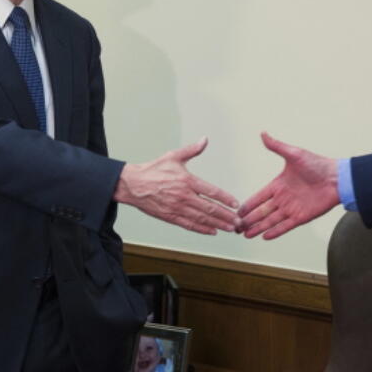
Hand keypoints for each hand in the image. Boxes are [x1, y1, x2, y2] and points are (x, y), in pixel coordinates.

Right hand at [114, 138, 238, 234]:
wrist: (132, 185)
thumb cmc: (153, 170)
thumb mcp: (173, 156)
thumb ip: (192, 150)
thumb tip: (205, 140)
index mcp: (187, 181)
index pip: (212, 191)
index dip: (226, 199)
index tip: (236, 204)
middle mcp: (184, 196)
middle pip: (210, 208)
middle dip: (226, 216)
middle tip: (238, 222)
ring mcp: (177, 208)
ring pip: (202, 218)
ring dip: (218, 224)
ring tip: (230, 228)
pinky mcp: (170, 217)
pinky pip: (189, 225)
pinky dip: (202, 229)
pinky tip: (212, 231)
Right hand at [238, 132, 338, 239]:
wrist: (337, 179)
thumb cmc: (318, 165)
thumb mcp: (294, 154)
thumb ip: (277, 147)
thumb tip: (263, 134)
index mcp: (279, 185)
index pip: (259, 197)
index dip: (248, 204)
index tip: (237, 210)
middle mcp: (283, 198)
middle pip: (262, 211)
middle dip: (249, 219)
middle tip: (236, 226)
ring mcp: (292, 209)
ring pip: (270, 221)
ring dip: (258, 227)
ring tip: (245, 234)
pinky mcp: (301, 217)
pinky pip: (285, 226)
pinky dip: (275, 232)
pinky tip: (264, 236)